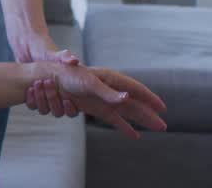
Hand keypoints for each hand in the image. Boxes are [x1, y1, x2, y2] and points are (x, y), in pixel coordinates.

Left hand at [11, 28, 80, 117]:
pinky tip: (30, 88)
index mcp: (69, 90)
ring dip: (42, 99)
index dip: (71, 108)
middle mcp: (58, 96)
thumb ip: (66, 58)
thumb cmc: (45, 51)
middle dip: (53, 99)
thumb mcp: (57, 55)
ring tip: (37, 83)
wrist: (26, 49)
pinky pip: (33, 106)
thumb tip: (75, 60)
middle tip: (48, 82)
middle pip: (59, 112)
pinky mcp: (33, 96)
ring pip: (46, 110)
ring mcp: (45, 97)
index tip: (66, 98)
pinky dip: (32, 100)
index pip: (75, 109)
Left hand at [44, 64, 168, 138]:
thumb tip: (126, 98)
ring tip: (155, 129)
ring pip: (127, 113)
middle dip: (149, 115)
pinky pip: (114, 119)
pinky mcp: (94, 108)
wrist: (49, 78)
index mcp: (111, 79)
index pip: (136, 89)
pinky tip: (134, 135)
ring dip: (141, 121)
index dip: (149, 98)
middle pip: (135, 104)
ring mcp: (103, 99)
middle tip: (163, 126)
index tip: (162, 108)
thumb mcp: (88, 83)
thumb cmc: (68, 75)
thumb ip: (107, 92)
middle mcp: (110, 89)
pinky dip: (124, 127)